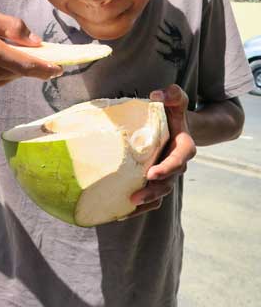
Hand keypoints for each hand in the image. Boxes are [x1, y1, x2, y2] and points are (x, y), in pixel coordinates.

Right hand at [0, 8, 62, 96]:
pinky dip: (0, 72)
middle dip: (29, 62)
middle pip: (19, 71)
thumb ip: (14, 27)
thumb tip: (37, 43)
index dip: (45, 68)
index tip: (60, 69)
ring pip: (10, 77)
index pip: (25, 65)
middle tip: (32, 51)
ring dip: (12, 66)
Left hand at [129, 84, 196, 216]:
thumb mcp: (175, 101)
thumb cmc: (172, 113)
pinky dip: (141, 207)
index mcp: (184, 148)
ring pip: (160, 193)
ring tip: (129, 204)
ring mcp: (167, 176)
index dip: (167, 168)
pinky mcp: (157, 182)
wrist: (175, 127)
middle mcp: (177, 165)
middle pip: (168, 181)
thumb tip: (156, 94)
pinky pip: (152, 199)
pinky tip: (122, 212)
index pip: (179, 160)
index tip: (152, 173)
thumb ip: (172, 94)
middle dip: (153, 189)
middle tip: (136, 194)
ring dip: (146, 200)